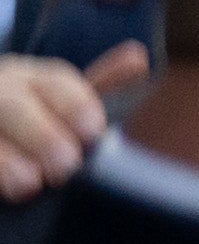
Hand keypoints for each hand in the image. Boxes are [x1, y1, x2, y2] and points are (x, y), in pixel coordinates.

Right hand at [0, 49, 122, 198]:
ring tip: (28, 185)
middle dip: (41, 135)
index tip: (93, 131)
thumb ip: (96, 86)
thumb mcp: (56, 101)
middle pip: (14, 106)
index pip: (55, 82)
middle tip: (65, 167)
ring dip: (4, 161)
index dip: (75, 104)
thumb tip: (139, 58)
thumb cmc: (26, 116)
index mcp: (29, 77)